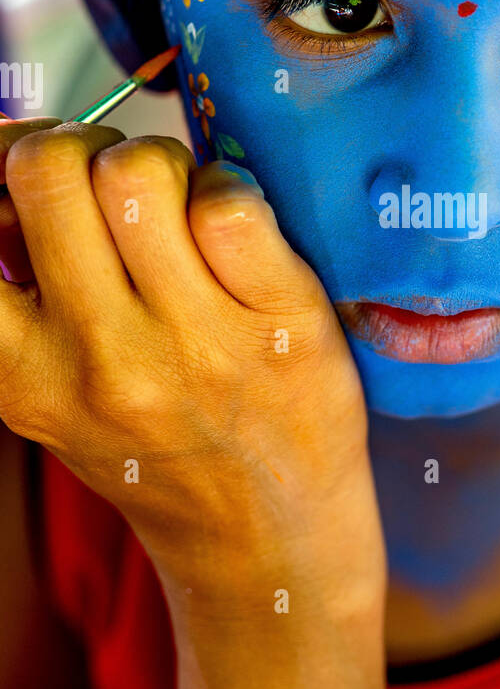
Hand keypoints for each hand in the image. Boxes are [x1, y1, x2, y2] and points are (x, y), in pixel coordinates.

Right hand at [0, 120, 384, 617]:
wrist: (265, 541)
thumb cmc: (156, 451)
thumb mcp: (55, 395)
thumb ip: (21, 297)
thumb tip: (8, 168)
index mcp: (26, 375)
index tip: (18, 177)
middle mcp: (103, 359)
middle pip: (52, 168)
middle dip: (76, 147)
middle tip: (105, 180)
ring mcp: (196, 341)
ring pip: (140, 170)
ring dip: (156, 165)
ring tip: (173, 206)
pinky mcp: (282, 323)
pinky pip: (230, 202)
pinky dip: (226, 190)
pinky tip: (228, 226)